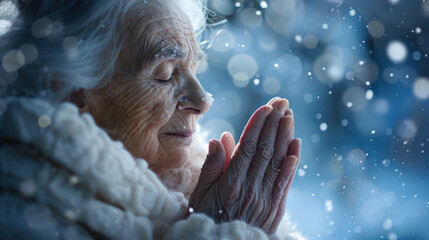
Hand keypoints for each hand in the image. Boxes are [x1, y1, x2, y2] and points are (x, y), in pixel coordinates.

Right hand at [189, 98, 300, 233]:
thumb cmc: (207, 218)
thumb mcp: (200, 194)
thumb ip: (211, 167)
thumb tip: (221, 138)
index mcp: (230, 183)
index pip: (247, 147)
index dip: (258, 125)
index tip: (266, 107)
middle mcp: (250, 189)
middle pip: (265, 150)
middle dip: (274, 124)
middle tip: (282, 103)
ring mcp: (265, 199)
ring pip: (277, 162)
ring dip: (285, 137)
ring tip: (290, 116)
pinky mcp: (275, 209)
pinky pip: (285, 183)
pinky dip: (292, 164)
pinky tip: (296, 147)